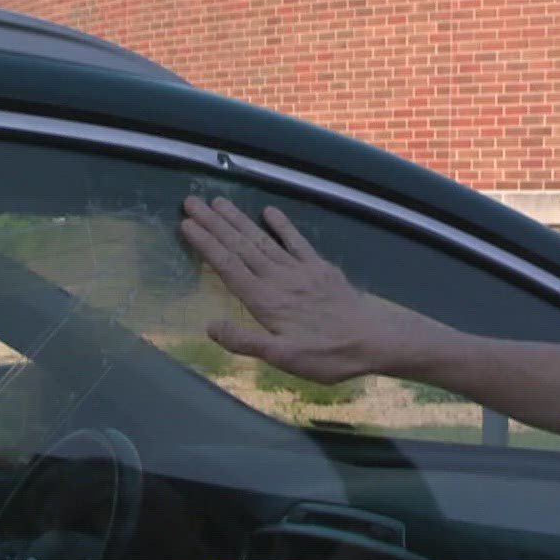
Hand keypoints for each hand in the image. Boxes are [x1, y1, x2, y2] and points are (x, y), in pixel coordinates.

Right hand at [178, 196, 407, 383]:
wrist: (373, 340)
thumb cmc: (327, 356)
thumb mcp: (284, 359)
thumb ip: (246, 341)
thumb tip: (210, 325)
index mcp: (265, 301)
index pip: (228, 267)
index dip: (206, 245)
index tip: (186, 224)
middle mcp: (279, 279)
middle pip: (240, 247)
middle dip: (214, 224)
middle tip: (191, 200)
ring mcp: (300, 270)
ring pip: (262, 240)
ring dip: (239, 220)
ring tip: (218, 201)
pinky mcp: (320, 268)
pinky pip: (296, 242)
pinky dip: (282, 225)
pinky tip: (268, 211)